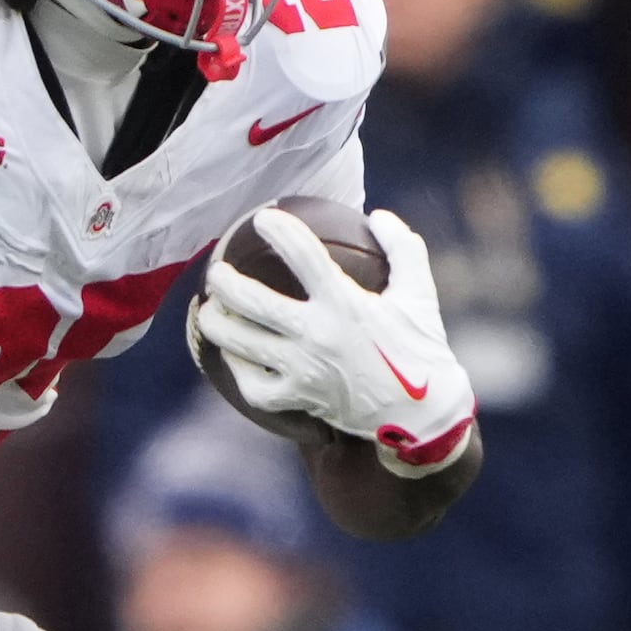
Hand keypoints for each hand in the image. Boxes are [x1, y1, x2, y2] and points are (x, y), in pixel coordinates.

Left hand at [192, 207, 475, 473]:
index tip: (263, 218)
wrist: (422, 415)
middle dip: (226, 283)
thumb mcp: (420, 293)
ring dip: (217, 324)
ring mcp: (304, 371)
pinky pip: (253, 385)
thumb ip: (403, 247)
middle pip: (255, 303)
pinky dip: (237, 368)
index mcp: (347, 304)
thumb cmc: (420, 348)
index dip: (279, 231)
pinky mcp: (298, 399)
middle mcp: (319, 336)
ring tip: (209, 311)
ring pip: (242, 344)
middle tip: (216, 273)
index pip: (303, 256)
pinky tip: (231, 354)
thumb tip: (378, 215)